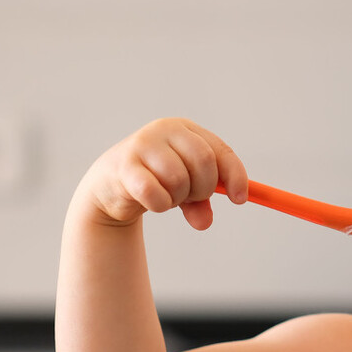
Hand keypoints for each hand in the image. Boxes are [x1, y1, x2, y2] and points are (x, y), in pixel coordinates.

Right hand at [80, 118, 247, 229]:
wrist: (110, 186)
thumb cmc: (155, 182)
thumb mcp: (184, 191)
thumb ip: (199, 204)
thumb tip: (204, 221)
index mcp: (185, 129)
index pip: (220, 150)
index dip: (234, 176)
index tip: (240, 200)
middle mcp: (165, 130)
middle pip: (203, 162)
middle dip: (203, 189)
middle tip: (191, 199)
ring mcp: (143, 145)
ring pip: (179, 179)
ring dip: (177, 198)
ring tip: (166, 197)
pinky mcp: (125, 165)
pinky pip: (155, 192)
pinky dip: (160, 205)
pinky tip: (152, 203)